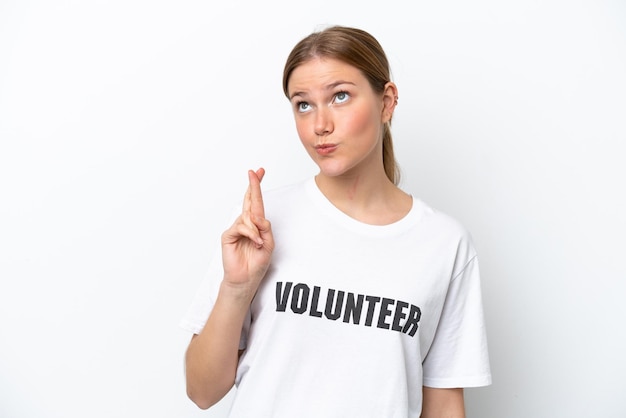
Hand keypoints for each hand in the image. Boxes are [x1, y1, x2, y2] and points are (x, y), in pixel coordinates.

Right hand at [221, 168, 273, 298]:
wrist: (246, 279)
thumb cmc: (257, 262)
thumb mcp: (269, 244)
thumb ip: (265, 228)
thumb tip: (258, 216)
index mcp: (256, 224)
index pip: (256, 202)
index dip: (257, 187)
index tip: (260, 172)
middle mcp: (245, 223)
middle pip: (249, 201)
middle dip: (253, 186)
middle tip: (254, 172)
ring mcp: (236, 228)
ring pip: (248, 218)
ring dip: (256, 229)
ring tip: (259, 242)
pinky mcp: (228, 235)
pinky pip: (241, 227)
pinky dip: (251, 234)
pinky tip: (255, 242)